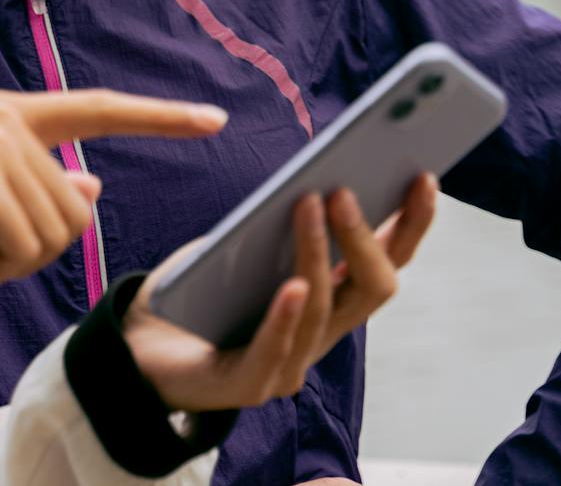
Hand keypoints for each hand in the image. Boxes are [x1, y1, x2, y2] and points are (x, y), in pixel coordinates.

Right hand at [0, 89, 227, 287]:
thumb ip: (37, 180)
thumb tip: (94, 187)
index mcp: (10, 111)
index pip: (99, 109)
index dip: (159, 117)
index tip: (214, 118)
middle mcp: (7, 118)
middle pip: (76, 210)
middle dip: (33, 247)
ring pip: (53, 236)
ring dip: (9, 263)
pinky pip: (23, 250)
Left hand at [118, 173, 437, 411]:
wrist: (137, 345)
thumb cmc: (196, 291)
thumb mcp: (240, 244)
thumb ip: (275, 222)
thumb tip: (312, 178)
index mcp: (329, 300)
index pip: (386, 263)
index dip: (410, 224)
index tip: (423, 176)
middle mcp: (320, 335)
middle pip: (371, 289)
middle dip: (364, 237)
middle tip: (345, 188)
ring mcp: (288, 364)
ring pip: (322, 311)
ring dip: (316, 253)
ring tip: (308, 204)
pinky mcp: (245, 384)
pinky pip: (273, 351)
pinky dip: (284, 316)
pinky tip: (291, 286)